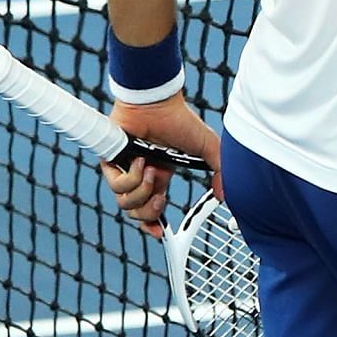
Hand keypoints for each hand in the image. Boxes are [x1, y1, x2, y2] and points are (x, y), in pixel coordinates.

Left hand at [101, 94, 223, 238]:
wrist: (159, 104)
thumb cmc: (180, 121)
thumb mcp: (207, 148)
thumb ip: (219, 171)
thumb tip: (225, 195)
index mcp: (160, 175)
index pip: (152, 208)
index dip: (153, 224)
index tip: (160, 233)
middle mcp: (141, 175)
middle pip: (136, 212)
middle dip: (149, 212)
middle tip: (160, 198)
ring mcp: (125, 169)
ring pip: (125, 203)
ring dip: (142, 191)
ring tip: (151, 170)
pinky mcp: (110, 162)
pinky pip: (117, 186)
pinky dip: (132, 177)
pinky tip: (140, 160)